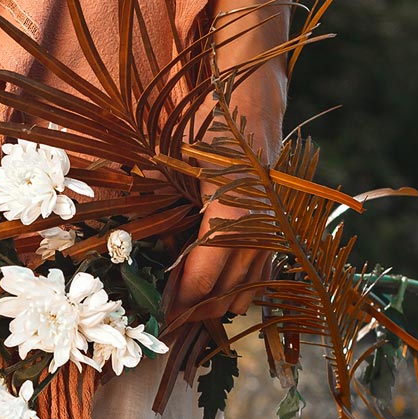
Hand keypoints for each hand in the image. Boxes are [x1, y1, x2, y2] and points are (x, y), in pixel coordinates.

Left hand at [172, 71, 283, 326]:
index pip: (202, 280)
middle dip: (194, 313)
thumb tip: (136, 254)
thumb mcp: (173, 160)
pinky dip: (240, 285)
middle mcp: (261, 227)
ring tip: (186, 313)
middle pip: (227, 293)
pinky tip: (218, 290)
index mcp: (232, 213)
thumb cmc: (207, 121)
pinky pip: (263, 269)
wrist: (253, 93)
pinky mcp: (281, 224)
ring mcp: (276, 227)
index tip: (155, 323)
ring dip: (217, 304)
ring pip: (249, 287)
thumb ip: (161, 211)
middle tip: (163, 325)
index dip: (177, 306)